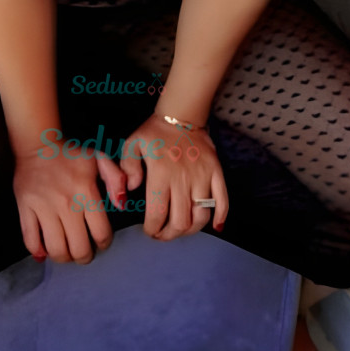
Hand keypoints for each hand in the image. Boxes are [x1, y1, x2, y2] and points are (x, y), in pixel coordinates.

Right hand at [12, 145, 127, 263]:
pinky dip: (38, 251)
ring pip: (56, 248)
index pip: (101, 233)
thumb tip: (122, 205)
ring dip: (64, 257)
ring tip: (67, 252)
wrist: (37, 145)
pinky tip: (45, 251)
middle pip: (79, 248)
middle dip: (84, 257)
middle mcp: (66, 203)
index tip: (101, 242)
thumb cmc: (71, 154)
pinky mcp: (25, 209)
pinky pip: (30, 239)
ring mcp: (44, 208)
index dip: (104, 244)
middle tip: (84, 252)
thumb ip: (116, 179)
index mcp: (86, 192)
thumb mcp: (99, 158)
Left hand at [118, 113, 228, 240]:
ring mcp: (203, 177)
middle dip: (170, 235)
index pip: (158, 214)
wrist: (181, 115)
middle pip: (180, 221)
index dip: (153, 229)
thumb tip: (131, 190)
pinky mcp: (216, 173)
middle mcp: (183, 179)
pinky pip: (222, 200)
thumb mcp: (132, 145)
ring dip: (191, 230)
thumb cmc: (154, 133)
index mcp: (161, 174)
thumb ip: (127, 168)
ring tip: (181, 230)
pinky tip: (215, 227)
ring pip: (201, 216)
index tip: (149, 232)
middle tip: (163, 235)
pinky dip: (221, 216)